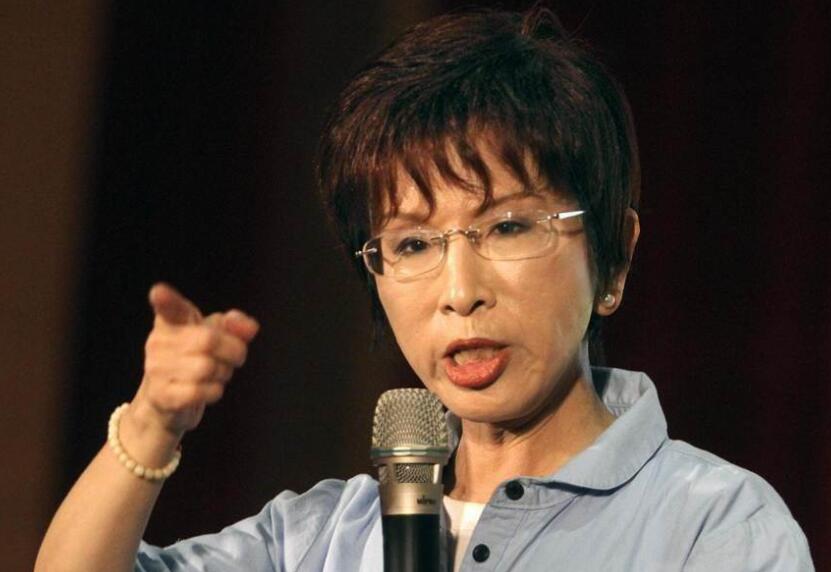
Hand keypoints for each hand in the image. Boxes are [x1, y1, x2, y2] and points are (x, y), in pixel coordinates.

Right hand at [131, 283, 259, 438]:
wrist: (164, 403)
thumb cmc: (193, 361)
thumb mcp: (216, 337)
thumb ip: (235, 326)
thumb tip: (251, 328)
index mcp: (171, 322)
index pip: (169, 308)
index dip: (165, 299)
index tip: (158, 292)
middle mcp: (158, 342)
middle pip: (209, 340)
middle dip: (234, 351)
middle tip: (236, 358)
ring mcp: (156, 369)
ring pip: (207, 367)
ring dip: (224, 373)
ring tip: (217, 374)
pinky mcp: (162, 395)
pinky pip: (200, 391)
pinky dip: (214, 391)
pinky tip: (207, 390)